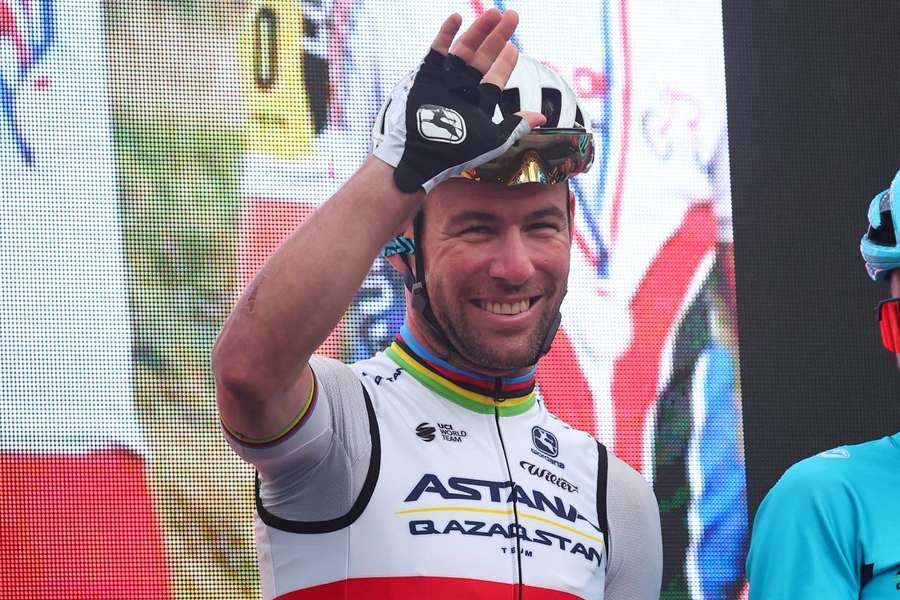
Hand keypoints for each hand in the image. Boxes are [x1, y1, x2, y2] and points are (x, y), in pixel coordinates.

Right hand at [373, 10, 545, 193]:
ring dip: (478, 30)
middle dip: (497, 36)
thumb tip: (543, 118)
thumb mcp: (494, 139)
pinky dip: (446, 33)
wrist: (424, 152)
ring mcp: (445, 80)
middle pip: (483, 57)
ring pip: (464, 48)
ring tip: (493, 14)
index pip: (495, 77)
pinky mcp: (427, 74)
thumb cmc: (458, 151)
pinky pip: (437, 49)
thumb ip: (516, 125)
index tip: (514, 47)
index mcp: (478, 103)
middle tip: (511, 16)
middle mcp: (463, 89)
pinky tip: (457, 17)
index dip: (505, 62)